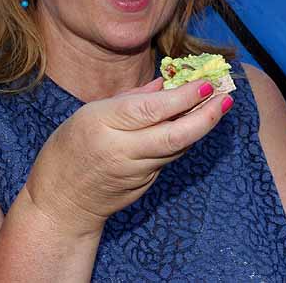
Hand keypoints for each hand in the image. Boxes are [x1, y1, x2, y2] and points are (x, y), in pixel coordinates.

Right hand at [24, 77, 233, 236]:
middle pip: (173, 136)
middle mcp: (121, 150)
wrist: (60, 203)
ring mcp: (135, 172)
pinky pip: (170, 158)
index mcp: (101, 124)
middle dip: (206, 116)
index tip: (206, 84)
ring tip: (219, 104)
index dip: (183, 98)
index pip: (150, 110)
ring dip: (201, 126)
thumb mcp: (91, 112)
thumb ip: (132, 98)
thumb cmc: (71, 148)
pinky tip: (197, 124)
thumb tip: (167, 82)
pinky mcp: (144, 186)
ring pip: (177, 148)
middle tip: (225, 97)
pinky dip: (185, 140)